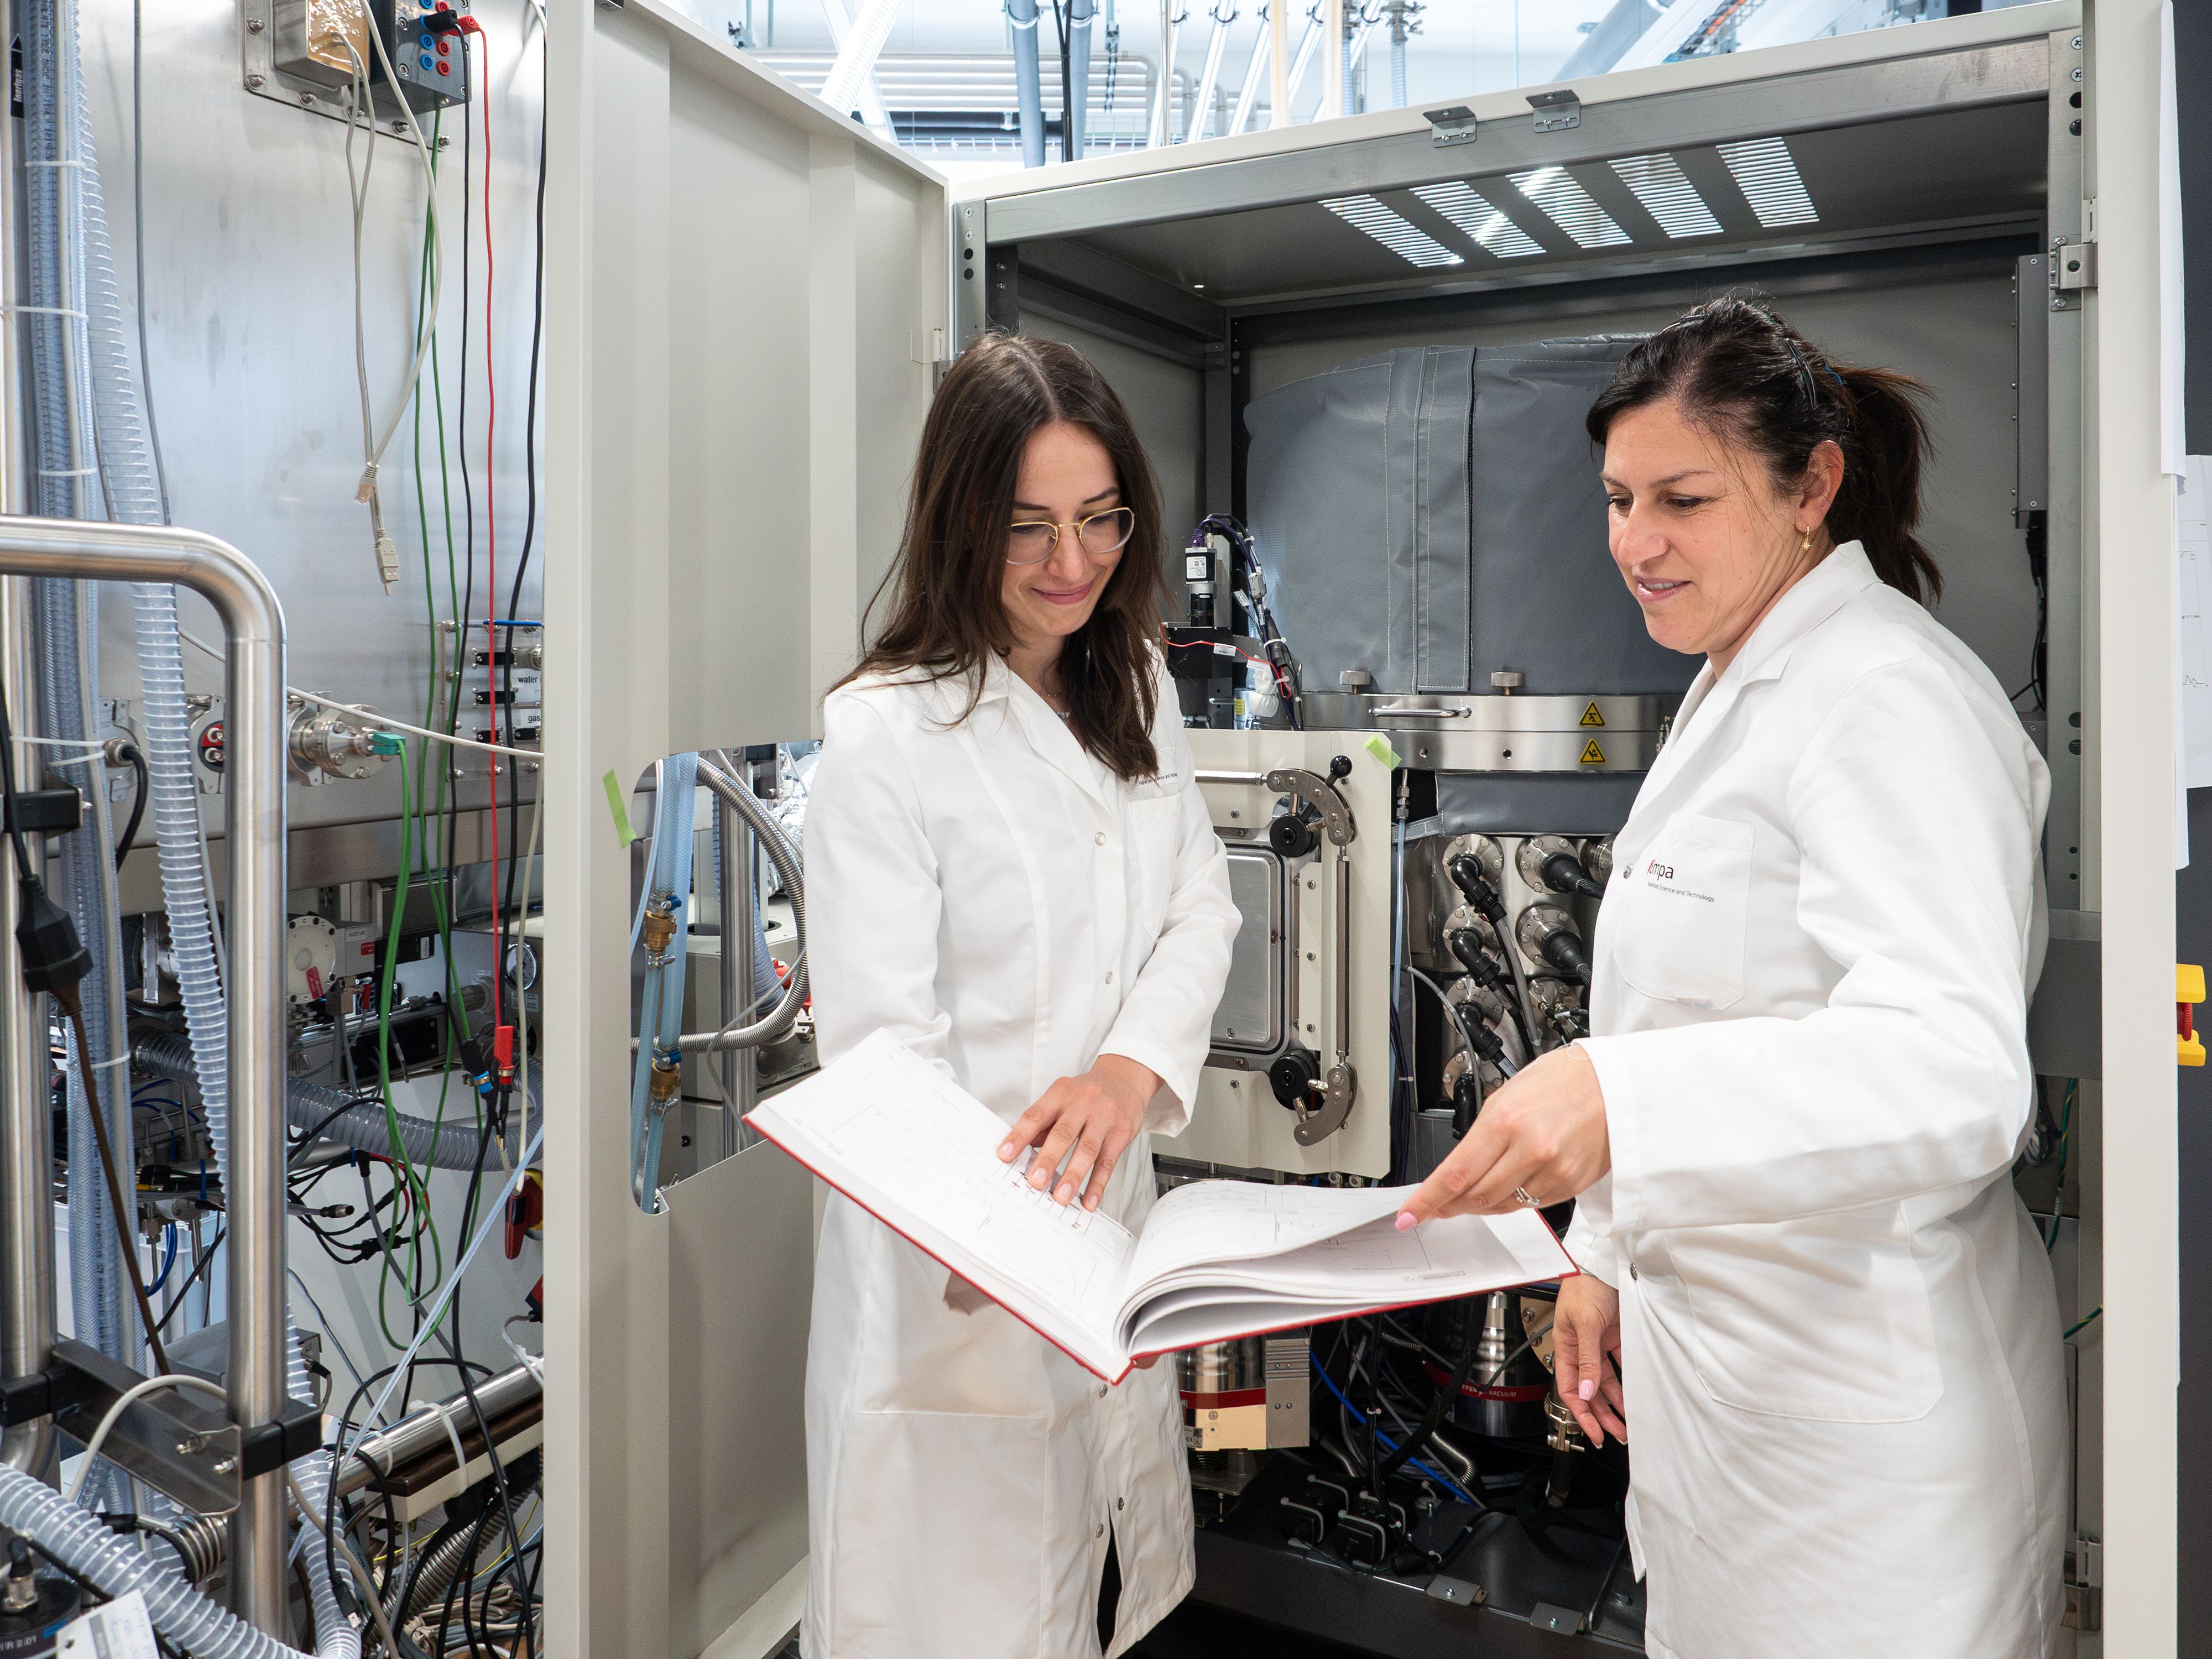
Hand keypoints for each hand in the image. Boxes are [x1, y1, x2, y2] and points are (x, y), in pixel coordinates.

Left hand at [997, 1054, 1159, 1209]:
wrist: (1125, 1078)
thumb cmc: (1088, 1092)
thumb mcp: (1062, 1097)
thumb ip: (1042, 1122)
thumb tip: (1020, 1148)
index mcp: (1061, 1093)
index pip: (1036, 1115)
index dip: (1019, 1135)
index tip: (1005, 1154)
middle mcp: (1082, 1103)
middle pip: (1063, 1134)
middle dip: (1048, 1160)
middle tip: (1036, 1182)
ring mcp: (1104, 1117)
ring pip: (1087, 1149)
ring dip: (1073, 1176)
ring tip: (1061, 1197)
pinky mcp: (1121, 1133)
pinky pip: (1108, 1161)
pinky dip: (1098, 1184)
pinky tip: (1089, 1199)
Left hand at [1396, 1044, 1609, 1227]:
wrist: (1614, 1085)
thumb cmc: (1562, 1081)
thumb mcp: (1507, 1096)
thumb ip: (1481, 1136)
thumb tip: (1457, 1168)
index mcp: (1506, 1122)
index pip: (1456, 1174)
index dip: (1428, 1199)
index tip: (1410, 1213)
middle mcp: (1530, 1150)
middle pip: (1476, 1196)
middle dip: (1450, 1204)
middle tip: (1436, 1205)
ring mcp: (1553, 1171)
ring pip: (1502, 1205)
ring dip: (1480, 1204)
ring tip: (1470, 1195)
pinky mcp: (1570, 1185)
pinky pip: (1530, 1205)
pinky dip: (1513, 1201)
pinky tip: (1508, 1187)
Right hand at [1552, 1274, 1626, 1446]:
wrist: (1603, 1264)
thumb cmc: (1584, 1286)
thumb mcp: (1585, 1324)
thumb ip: (1587, 1359)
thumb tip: (1587, 1391)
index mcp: (1566, 1348)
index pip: (1572, 1389)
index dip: (1582, 1413)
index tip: (1594, 1433)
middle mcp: (1581, 1350)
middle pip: (1590, 1391)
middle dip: (1601, 1415)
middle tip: (1615, 1435)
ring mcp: (1598, 1345)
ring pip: (1606, 1383)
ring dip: (1615, 1403)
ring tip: (1626, 1423)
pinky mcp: (1615, 1338)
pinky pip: (1620, 1366)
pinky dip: (1626, 1382)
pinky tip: (1634, 1395)